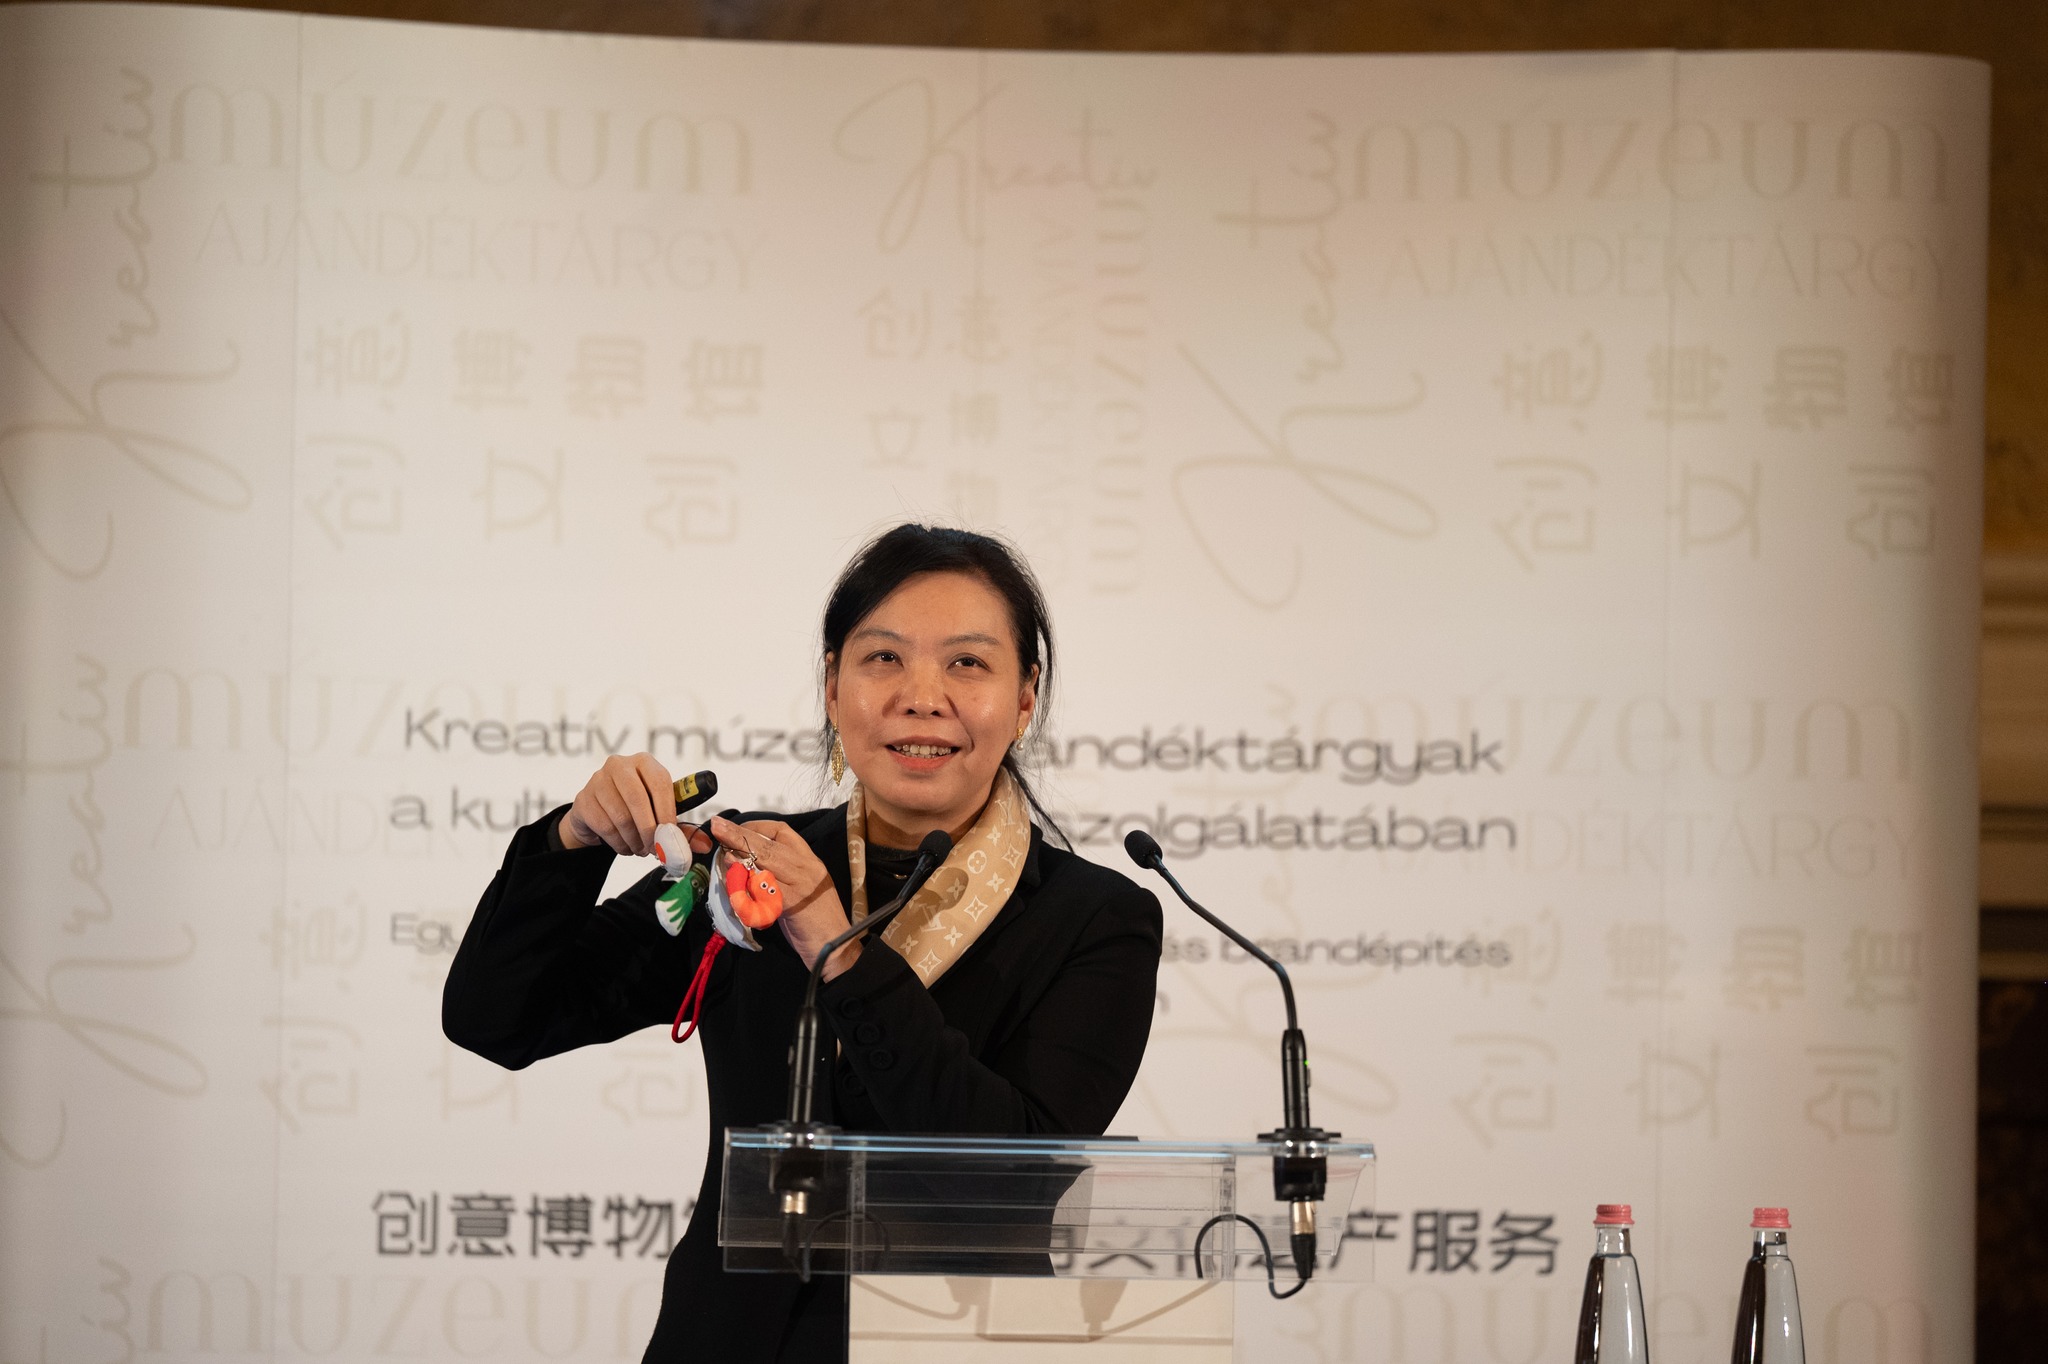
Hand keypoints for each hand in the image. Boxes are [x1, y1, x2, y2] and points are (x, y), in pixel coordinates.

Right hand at [561, 753, 711, 857]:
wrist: (597, 814)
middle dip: (649, 830)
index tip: (671, 836)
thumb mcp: (659, 812)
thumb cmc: (635, 809)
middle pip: (637, 799)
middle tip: (656, 849)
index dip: (667, 812)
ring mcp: (597, 780)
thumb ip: (682, 828)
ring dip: (635, 840)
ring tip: (642, 849)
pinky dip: (619, 843)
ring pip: (621, 816)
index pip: (660, 783)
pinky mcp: (583, 799)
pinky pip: (605, 826)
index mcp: (644, 762)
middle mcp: (619, 765)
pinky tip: (625, 846)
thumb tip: (704, 844)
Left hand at [706, 816, 860, 978]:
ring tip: (722, 848)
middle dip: (740, 833)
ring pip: (768, 858)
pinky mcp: (794, 902)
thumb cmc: (817, 920)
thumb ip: (779, 874)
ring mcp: (802, 883)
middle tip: (718, 826)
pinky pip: (767, 885)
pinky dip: (748, 879)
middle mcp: (808, 867)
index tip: (736, 829)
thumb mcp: (802, 888)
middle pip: (770, 842)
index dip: (756, 827)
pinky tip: (735, 875)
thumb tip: (745, 863)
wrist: (837, 946)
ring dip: (741, 850)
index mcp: (810, 860)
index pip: (783, 831)